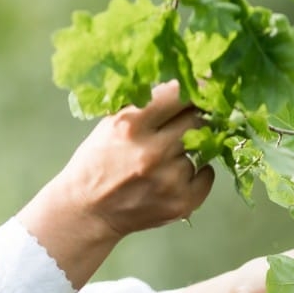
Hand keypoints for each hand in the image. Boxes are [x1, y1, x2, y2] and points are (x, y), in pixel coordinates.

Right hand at [18, 80, 214, 287]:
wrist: (86, 210)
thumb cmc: (97, 161)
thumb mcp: (111, 123)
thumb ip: (145, 104)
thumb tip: (185, 82)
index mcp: (132, 125)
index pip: (179, 94)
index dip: (195, 88)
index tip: (204, 86)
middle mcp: (153, 151)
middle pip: (198, 119)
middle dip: (195, 117)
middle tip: (188, 121)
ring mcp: (170, 179)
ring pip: (202, 148)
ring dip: (189, 148)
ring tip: (166, 158)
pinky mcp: (182, 202)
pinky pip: (207, 174)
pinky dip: (196, 173)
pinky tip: (174, 175)